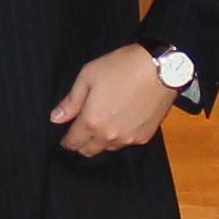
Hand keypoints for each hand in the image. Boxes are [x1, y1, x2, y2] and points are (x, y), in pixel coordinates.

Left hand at [51, 43, 177, 157]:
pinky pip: (126, 143)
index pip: (73, 142)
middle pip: (89, 151)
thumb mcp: (89, 76)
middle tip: (81, 130)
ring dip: (101, 140)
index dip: (66, 140)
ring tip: (104, 122)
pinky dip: (120, 136)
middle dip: (82, 143)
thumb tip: (56, 118)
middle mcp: (110, 135)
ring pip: (108, 148)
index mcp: (92, 121)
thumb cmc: (124, 67)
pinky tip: (121, 120)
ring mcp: (129, 138)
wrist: (162, 68)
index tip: (65, 136)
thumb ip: (71, 101)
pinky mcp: (144, 136)